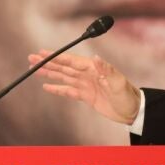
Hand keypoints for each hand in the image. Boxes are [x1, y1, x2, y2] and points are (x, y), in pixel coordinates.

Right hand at [27, 50, 141, 124]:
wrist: (133, 111)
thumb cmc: (128, 95)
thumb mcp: (118, 82)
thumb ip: (106, 70)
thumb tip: (96, 57)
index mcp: (94, 68)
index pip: (71, 61)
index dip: (56, 57)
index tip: (42, 53)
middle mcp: (88, 75)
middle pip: (64, 67)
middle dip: (47, 63)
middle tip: (31, 58)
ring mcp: (86, 85)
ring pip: (63, 77)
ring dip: (49, 73)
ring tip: (34, 70)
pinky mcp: (86, 96)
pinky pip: (68, 91)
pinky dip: (57, 88)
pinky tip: (46, 86)